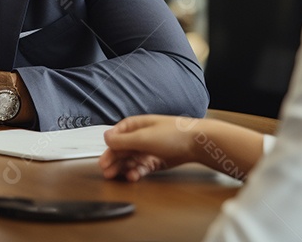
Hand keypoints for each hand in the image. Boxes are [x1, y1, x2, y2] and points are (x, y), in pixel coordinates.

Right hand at [100, 116, 262, 182]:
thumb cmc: (173, 134)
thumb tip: (106, 138)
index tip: (103, 161)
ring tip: (123, 176)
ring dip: (125, 168)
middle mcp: (141, 136)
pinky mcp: (157, 160)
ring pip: (131, 160)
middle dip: (114, 161)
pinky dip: (137, 172)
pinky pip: (143, 167)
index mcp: (135, 125)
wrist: (198, 142)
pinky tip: (135, 176)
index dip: (108, 149)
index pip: (115, 137)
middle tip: (108, 173)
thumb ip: (123, 140)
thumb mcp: (143, 137)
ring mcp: (149, 148)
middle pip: (122, 150)